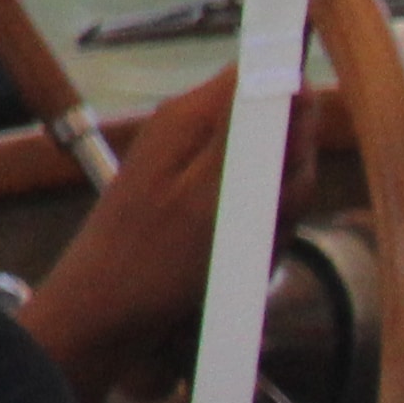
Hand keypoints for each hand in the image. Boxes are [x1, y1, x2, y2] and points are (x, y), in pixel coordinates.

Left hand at [17, 87, 306, 402]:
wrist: (109, 325)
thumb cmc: (152, 263)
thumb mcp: (210, 194)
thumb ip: (250, 135)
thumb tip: (289, 77)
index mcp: (191, 119)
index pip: (264, 78)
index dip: (294, 114)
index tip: (289, 162)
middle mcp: (198, 139)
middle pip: (281, 134)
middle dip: (290, 179)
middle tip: (263, 218)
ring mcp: (207, 178)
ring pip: (279, 181)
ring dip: (279, 219)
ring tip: (246, 249)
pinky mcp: (213, 213)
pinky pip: (263, 216)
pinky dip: (264, 242)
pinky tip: (241, 264)